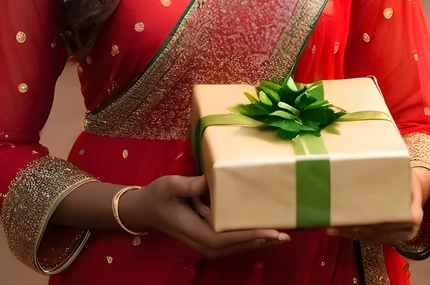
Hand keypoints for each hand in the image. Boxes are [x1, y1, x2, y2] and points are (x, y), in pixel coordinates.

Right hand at [118, 175, 289, 257]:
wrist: (145, 210)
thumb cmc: (157, 196)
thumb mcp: (168, 185)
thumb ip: (185, 185)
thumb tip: (204, 181)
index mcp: (193, 230)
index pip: (223, 239)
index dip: (247, 236)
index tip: (269, 231)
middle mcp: (201, 241)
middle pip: (234, 247)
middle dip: (259, 241)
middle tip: (284, 235)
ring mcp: (204, 242)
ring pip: (234, 248)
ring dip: (257, 242)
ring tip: (279, 236)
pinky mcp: (207, 238)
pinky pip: (231, 243)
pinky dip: (248, 239)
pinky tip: (262, 233)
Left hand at [326, 166, 429, 246]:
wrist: (411, 188)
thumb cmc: (410, 182)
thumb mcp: (414, 185)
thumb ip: (414, 200)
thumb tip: (415, 217)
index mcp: (410, 223)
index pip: (386, 226)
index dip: (369, 224)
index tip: (354, 220)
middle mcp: (401, 234)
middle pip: (374, 233)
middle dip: (353, 228)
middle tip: (335, 222)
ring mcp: (391, 236)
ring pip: (367, 236)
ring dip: (348, 232)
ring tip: (332, 226)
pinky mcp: (381, 235)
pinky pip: (365, 236)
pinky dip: (350, 232)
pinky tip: (337, 228)